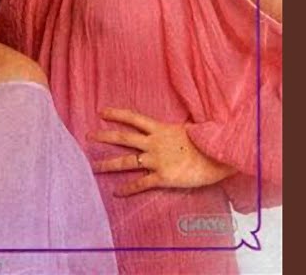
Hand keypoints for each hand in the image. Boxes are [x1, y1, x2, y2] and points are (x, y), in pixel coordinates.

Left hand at [90, 107, 234, 195]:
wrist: (217, 158)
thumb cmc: (207, 142)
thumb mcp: (189, 129)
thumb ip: (177, 129)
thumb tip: (180, 125)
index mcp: (161, 129)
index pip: (134, 118)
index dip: (117, 114)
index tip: (101, 112)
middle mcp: (154, 143)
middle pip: (123, 138)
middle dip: (104, 136)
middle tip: (88, 136)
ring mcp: (156, 160)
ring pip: (126, 161)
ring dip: (108, 164)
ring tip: (93, 167)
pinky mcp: (162, 177)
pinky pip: (140, 183)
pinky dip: (127, 188)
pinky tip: (117, 193)